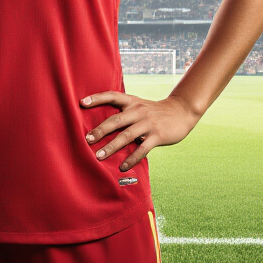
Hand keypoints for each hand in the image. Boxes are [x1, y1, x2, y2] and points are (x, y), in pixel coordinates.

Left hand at [82, 92, 200, 170]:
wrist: (181, 112)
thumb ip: (124, 112)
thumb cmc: (154, 111)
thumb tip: (101, 125)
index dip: (97, 98)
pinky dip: (132, 158)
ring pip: (127, 136)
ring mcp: (148, 123)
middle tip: (87, 140)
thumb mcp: (139, 105)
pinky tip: (123, 167)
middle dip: (100, 130)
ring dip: (111, 147)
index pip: (112, 96)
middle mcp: (139, 110)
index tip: (82, 103)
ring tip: (99, 156)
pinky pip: (142, 149)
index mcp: (132, 101)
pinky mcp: (158, 135)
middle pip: (116, 120)